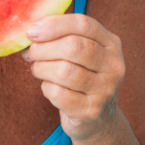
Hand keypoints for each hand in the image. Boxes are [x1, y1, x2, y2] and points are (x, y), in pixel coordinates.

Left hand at [23, 14, 125, 142]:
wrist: (96, 120)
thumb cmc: (81, 76)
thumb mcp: (80, 52)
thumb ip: (61, 35)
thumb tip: (31, 29)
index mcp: (111, 43)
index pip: (83, 24)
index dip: (54, 24)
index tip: (32, 31)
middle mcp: (114, 65)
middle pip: (73, 46)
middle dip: (43, 48)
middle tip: (30, 53)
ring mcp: (105, 90)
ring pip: (64, 71)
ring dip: (41, 68)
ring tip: (38, 69)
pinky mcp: (91, 111)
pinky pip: (59, 94)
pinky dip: (46, 88)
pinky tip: (49, 87)